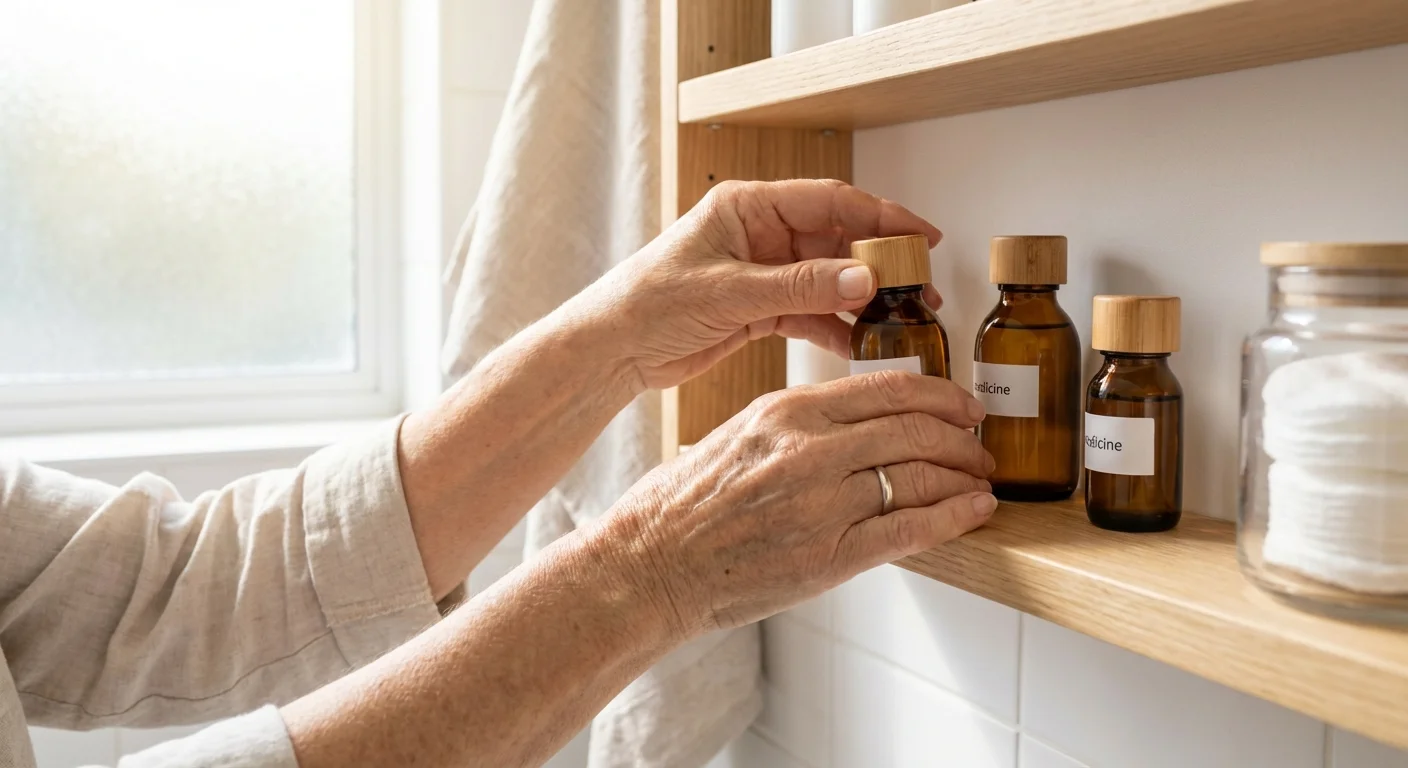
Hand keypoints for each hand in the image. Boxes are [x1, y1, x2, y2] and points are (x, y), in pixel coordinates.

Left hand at [586, 179, 944, 389]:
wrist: (612, 349)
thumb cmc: (647, 302)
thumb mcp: (729, 292)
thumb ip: (799, 286)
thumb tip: (862, 280)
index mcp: (750, 207)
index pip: (831, 201)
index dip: (882, 217)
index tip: (921, 237)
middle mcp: (761, 234)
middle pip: (838, 240)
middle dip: (882, 264)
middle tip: (921, 288)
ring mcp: (763, 272)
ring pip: (830, 279)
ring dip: (864, 300)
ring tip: (903, 321)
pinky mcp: (759, 310)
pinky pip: (812, 312)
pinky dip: (837, 328)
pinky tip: (862, 344)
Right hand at [590, 371, 996, 635]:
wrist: (649, 565)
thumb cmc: (680, 505)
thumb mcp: (738, 435)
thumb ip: (797, 425)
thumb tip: (856, 426)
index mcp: (786, 411)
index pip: (887, 387)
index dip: (940, 394)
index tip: (962, 404)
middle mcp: (809, 449)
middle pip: (915, 428)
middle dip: (962, 437)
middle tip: (980, 446)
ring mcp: (823, 503)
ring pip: (920, 476)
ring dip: (964, 478)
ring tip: (980, 481)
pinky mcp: (830, 556)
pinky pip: (912, 529)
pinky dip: (955, 518)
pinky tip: (975, 513)